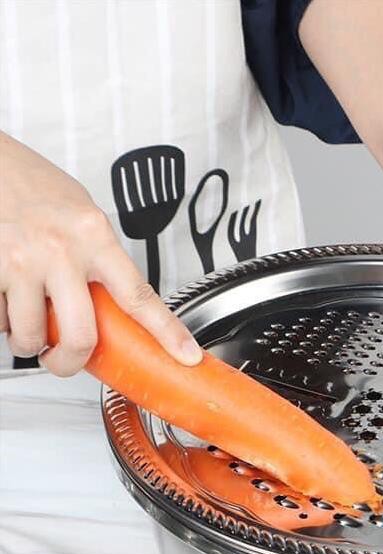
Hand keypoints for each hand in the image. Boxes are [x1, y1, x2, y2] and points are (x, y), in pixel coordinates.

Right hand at [0, 132, 201, 375]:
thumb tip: (120, 305)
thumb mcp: (84, 217)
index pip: (139, 295)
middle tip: (65, 360)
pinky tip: (8, 299)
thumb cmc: (35, 187)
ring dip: (30, 341)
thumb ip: (102, 259)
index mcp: (94, 236)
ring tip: (29, 319)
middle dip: (71, 361)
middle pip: (81, 335)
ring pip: (31, 336)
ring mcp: (21, 262)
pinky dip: (2, 321)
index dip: (167, 332)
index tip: (187, 355)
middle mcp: (60, 250)